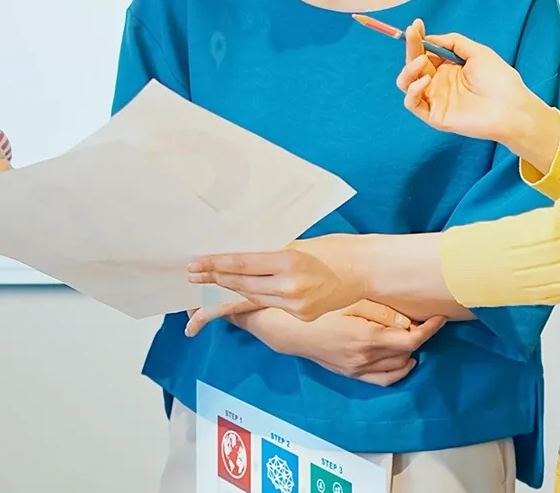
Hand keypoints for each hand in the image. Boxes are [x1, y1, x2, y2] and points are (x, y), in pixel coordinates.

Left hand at [187, 235, 367, 321]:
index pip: (242, 263)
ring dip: (230, 291)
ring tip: (209, 286)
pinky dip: (255, 299)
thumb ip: (274, 254)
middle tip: (193, 276)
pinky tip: (241, 294)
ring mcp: (295, 305)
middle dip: (215, 280)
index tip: (195, 265)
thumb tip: (245, 257)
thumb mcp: (300, 245)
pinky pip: (272, 306)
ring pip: (253, 298)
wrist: (366, 270)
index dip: (216, 265)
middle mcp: (289, 285)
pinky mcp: (302, 316)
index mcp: (288, 261)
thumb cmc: (335, 249)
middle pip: (242, 284)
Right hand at [200, 301, 446, 385]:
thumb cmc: (318, 310)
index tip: (440, 317)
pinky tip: (403, 359)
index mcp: (368, 338)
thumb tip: (408, 323)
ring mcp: (358, 369)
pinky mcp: (351, 374)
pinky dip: (398, 371)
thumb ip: (382, 313)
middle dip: (421, 337)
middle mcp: (365, 358)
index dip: (430, 329)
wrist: (288, 330)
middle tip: (425, 319)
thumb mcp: (351, 302)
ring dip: (410, 352)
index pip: (412, 339)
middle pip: (407, 352)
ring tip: (414, 335)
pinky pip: (383, 380)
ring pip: (398, 367)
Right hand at [397, 19, 554, 155]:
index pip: (426, 51)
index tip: (415, 25)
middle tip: (412, 35)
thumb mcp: (478, 52)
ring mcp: (436, 99)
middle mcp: (439, 82)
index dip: (418, 39)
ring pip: (406, 83)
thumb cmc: (500, 80)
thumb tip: (431, 38)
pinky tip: (425, 80)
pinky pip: (412, 103)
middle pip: (414, 64)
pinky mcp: (435, 116)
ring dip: (408, 69)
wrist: (511, 107)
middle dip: (411, 48)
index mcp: (449, 68)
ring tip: (421, 61)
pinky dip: (412, 90)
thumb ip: (454, 42)